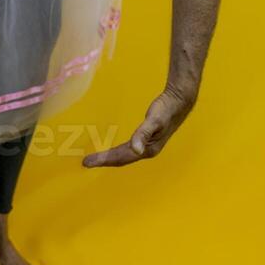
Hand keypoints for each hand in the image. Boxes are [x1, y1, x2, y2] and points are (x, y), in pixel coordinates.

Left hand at [82, 86, 196, 167]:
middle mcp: (146, 151)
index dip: (104, 160)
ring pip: (124, 156)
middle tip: (86, 162)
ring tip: (95, 159)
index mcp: (147, 149)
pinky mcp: (145, 140)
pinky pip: (127, 149)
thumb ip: (143, 134)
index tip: (88, 162)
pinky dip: (116, 152)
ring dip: (109, 158)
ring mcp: (146, 146)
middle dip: (104, 161)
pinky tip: (111, 150)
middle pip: (121, 159)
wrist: (178, 102)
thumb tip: (135, 149)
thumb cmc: (165, 110)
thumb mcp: (154, 120)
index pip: (121, 157)